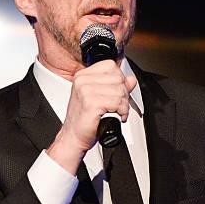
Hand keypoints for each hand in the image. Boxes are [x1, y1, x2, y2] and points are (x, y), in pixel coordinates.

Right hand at [47, 60, 136, 174]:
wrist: (73, 137)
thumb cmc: (84, 120)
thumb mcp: (99, 98)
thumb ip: (115, 86)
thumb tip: (131, 79)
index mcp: (82, 76)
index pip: (111, 66)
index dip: (119, 80)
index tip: (116, 93)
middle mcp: (82, 81)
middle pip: (118, 78)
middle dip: (124, 94)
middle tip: (118, 106)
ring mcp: (85, 91)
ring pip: (120, 91)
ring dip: (124, 105)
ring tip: (117, 112)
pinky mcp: (91, 104)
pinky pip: (117, 102)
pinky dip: (122, 111)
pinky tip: (117, 116)